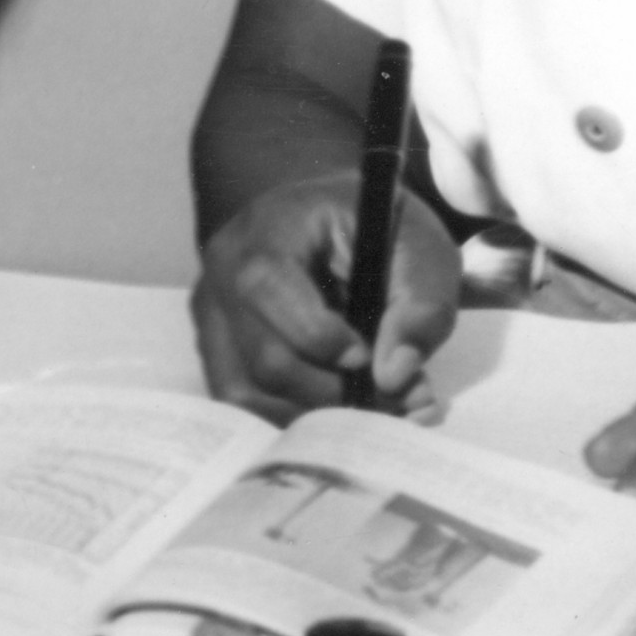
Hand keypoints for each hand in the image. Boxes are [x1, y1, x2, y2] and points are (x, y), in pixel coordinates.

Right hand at [193, 167, 457, 418]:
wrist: (342, 220)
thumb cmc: (381, 229)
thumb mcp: (422, 249)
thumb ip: (421, 307)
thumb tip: (393, 377)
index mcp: (269, 226)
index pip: (267, 287)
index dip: (319, 337)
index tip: (372, 358)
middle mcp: (223, 268)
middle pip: (263, 357)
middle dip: (335, 392)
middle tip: (397, 398)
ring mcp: (212, 311)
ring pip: (247, 392)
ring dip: (317, 414)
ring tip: (373, 406)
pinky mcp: (216, 346)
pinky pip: (243, 400)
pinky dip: (295, 415)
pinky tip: (338, 404)